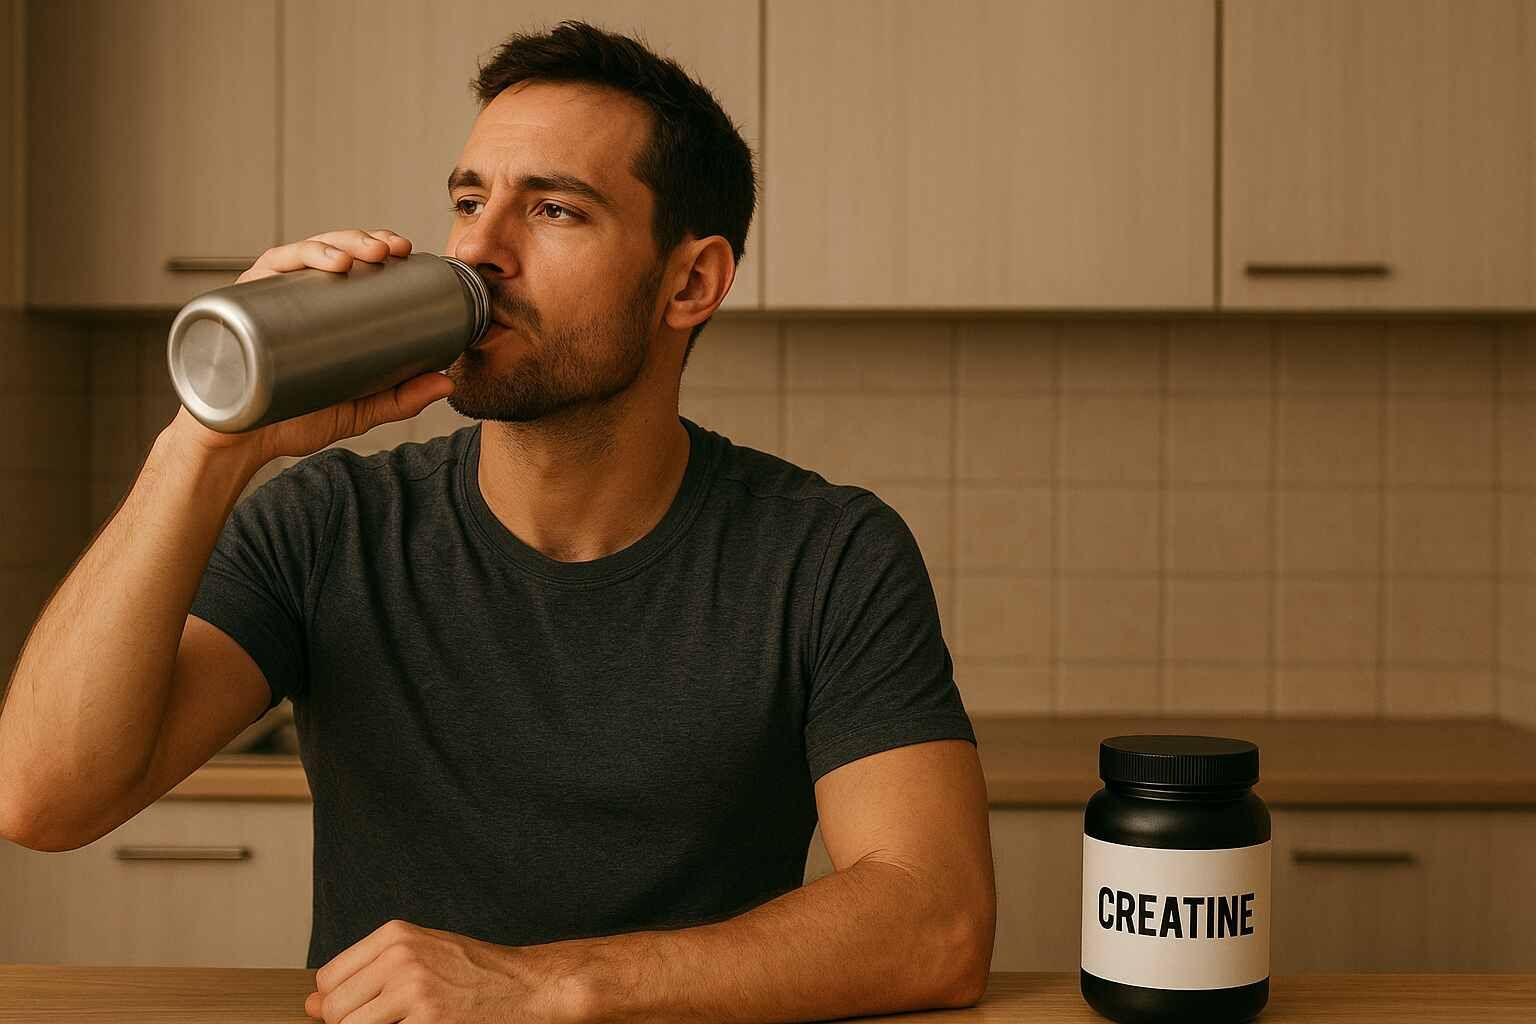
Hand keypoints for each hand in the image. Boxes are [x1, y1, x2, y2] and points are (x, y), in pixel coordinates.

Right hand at [165, 228, 454, 467]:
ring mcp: (266, 297)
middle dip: (366, 239)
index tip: (408, 250)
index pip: (351, 263)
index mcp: (320, 307)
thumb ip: (400, 399)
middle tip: (395, 249)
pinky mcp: (241, 304)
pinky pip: (269, 268)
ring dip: (339, 242)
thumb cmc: (293, 418)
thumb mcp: (357, 409)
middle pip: (331, 250)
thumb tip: (448, 383)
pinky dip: (299, 258)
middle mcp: (292, 295)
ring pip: (303, 252)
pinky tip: (328, 263)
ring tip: (369, 254)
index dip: (379, 246)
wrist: (238, 444)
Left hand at [303, 919, 592, 1023]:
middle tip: (390, 1021)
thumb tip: (312, 1002)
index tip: (361, 1012)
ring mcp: (414, 991)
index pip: (328, 980)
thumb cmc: (476, 972)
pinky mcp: (429, 1023)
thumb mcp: (423, 955)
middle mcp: (400, 958)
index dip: (337, 1005)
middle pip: (334, 1009)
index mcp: (396, 935)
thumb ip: (368, 973)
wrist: (530, 987)